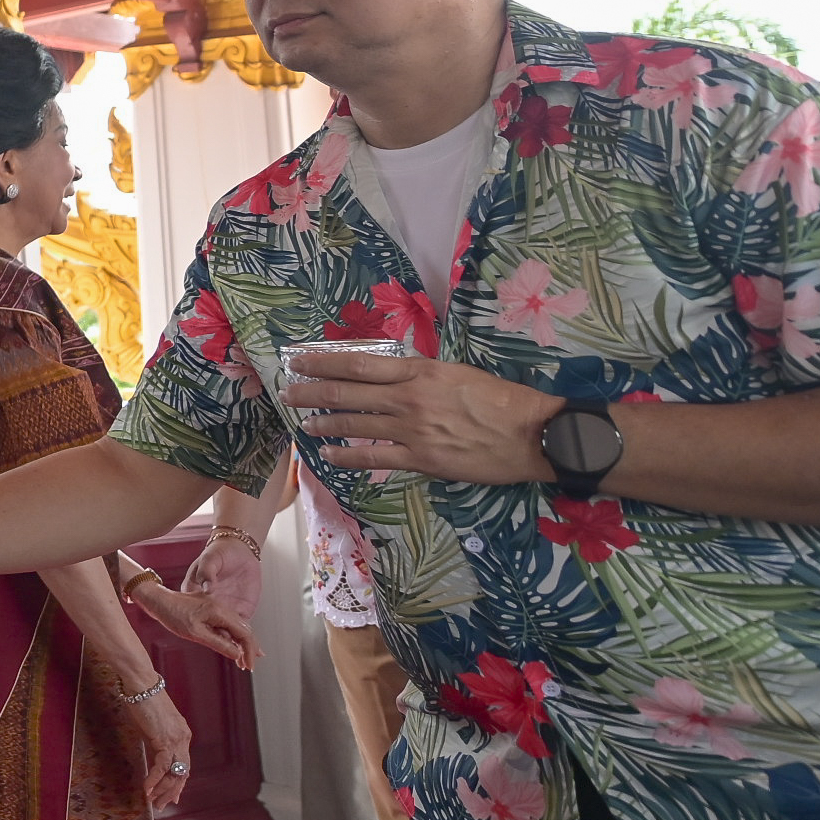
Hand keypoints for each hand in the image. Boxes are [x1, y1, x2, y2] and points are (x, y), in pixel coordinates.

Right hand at [111, 675, 196, 814]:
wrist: (141, 684)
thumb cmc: (143, 700)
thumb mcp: (152, 725)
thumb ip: (156, 741)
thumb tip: (153, 755)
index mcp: (182, 735)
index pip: (184, 765)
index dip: (178, 783)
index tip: (172, 797)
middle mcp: (183, 739)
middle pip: (182, 773)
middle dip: (172, 792)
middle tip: (162, 805)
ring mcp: (176, 740)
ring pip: (174, 773)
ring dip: (163, 790)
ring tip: (154, 802)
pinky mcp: (164, 740)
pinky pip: (161, 767)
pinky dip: (154, 780)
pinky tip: (146, 789)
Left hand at [135, 553, 260, 669]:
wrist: (159, 600)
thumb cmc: (173, 615)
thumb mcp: (195, 633)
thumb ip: (218, 643)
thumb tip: (237, 654)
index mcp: (220, 611)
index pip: (244, 633)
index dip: (249, 652)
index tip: (249, 666)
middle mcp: (223, 607)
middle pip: (245, 630)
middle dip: (249, 649)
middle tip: (248, 666)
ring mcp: (218, 608)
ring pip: (238, 628)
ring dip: (242, 644)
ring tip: (243, 661)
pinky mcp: (213, 611)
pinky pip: (228, 625)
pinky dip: (233, 638)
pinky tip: (234, 647)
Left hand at [285, 350, 554, 485]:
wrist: (532, 433)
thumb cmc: (502, 400)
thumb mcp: (458, 373)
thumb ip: (423, 375)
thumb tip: (396, 375)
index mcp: (419, 371)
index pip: (358, 364)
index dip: (323, 362)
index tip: (300, 360)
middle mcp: (407, 398)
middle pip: (346, 392)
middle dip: (311, 391)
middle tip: (287, 390)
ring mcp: (411, 430)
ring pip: (354, 424)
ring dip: (323, 422)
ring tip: (303, 422)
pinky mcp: (420, 459)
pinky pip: (374, 457)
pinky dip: (347, 456)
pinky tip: (329, 455)